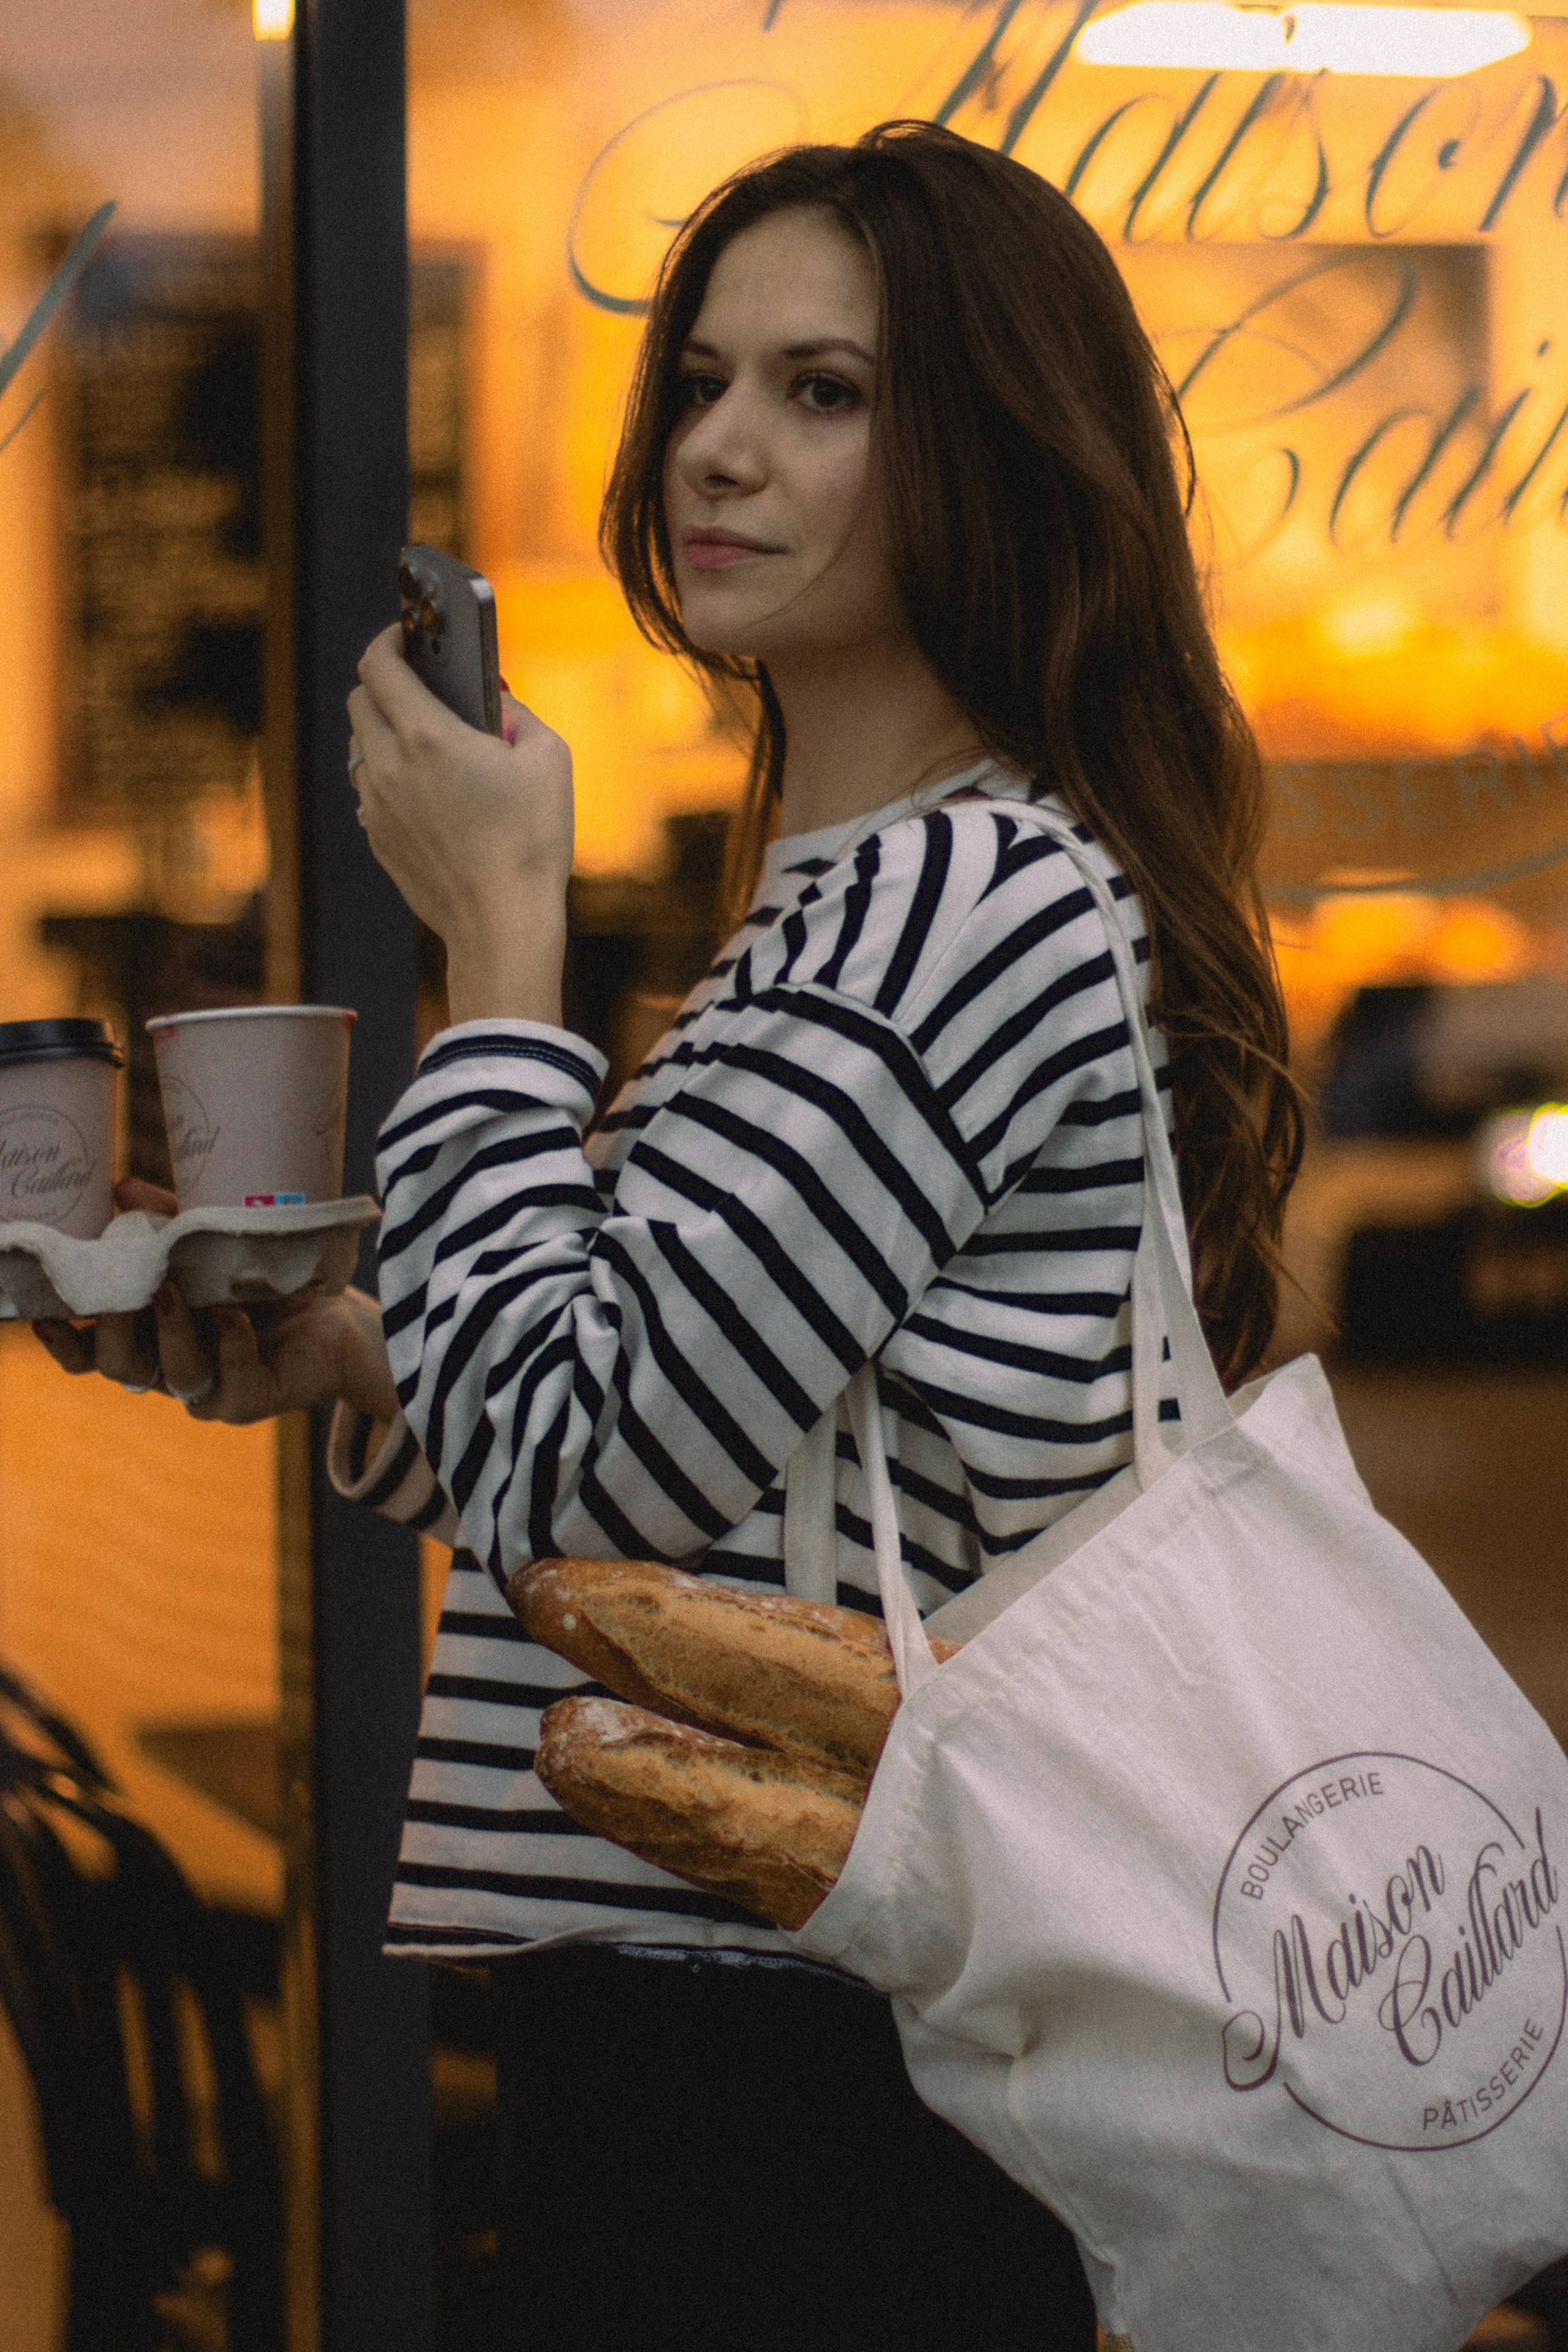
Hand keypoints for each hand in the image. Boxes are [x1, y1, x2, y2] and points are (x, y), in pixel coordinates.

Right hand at [32, 1178, 399, 1427]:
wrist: (335, 1315)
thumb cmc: (262, 1280)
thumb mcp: (209, 1243)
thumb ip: (165, 1221)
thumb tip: (120, 1186)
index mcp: (149, 1336)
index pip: (91, 1352)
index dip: (65, 1342)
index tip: (45, 1316)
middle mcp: (171, 1367)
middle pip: (120, 1367)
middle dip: (114, 1332)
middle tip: (121, 1292)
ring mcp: (211, 1389)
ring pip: (174, 1376)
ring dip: (170, 1334)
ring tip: (172, 1291)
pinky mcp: (252, 1399)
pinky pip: (232, 1384)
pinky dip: (230, 1345)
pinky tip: (233, 1314)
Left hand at [347, 626, 572, 1024]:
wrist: (503, 925)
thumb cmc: (533, 841)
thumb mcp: (548, 757)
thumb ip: (517, 712)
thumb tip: (494, 701)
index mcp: (426, 735)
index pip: (378, 663)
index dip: (389, 639)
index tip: (407, 634)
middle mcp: (388, 766)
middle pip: (361, 700)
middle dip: (388, 681)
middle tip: (424, 682)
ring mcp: (375, 805)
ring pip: (361, 745)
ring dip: (387, 729)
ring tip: (430, 737)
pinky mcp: (377, 839)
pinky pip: (371, 788)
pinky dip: (391, 774)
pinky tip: (431, 788)